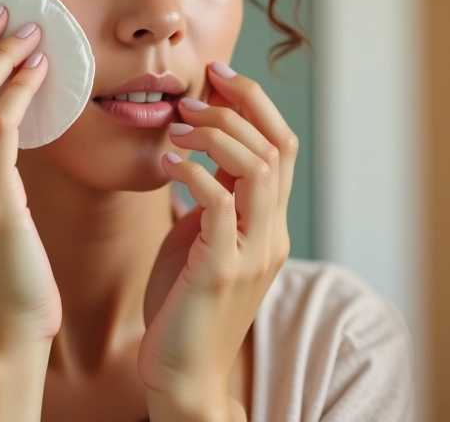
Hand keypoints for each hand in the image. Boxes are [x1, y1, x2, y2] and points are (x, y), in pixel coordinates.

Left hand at [138, 61, 297, 404]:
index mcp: (268, 222)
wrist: (183, 373)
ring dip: (218, 135)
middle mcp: (271, 232)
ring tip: (180, 126)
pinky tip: (169, 163)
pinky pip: (220, 205)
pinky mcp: (222, 270)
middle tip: (197, 92)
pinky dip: (195, 173)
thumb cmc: (185, 301)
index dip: (254, 103)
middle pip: (277, 146)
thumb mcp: (201, 238)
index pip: (280, 145)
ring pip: (259, 168)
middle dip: (239, 106)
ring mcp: (252, 252)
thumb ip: (210, 199)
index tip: (218, 75)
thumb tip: (196, 152)